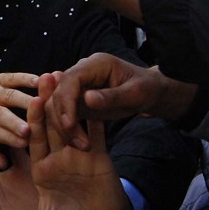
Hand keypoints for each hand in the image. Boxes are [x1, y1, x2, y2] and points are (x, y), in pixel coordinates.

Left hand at [0, 71, 35, 168]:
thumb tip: (2, 165)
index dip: (8, 138)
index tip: (25, 144)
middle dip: (14, 122)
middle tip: (29, 130)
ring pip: (10, 95)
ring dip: (25, 101)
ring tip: (42, 106)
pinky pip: (13, 77)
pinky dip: (26, 78)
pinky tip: (40, 81)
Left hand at [12, 74, 130, 209]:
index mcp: (42, 168)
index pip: (34, 141)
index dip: (31, 122)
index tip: (28, 101)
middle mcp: (58, 156)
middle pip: (51, 124)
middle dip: (47, 101)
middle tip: (46, 77)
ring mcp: (78, 153)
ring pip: (72, 122)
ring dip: (69, 100)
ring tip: (66, 77)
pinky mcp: (98, 153)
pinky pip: (97, 132)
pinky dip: (95, 115)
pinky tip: (93, 95)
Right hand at [47, 55, 198, 148]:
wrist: (150, 92)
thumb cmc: (147, 89)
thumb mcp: (135, 94)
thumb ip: (113, 96)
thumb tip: (87, 98)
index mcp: (96, 64)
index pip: (71, 79)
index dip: (66, 101)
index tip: (70, 124)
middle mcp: (82, 72)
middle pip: (59, 93)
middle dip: (64, 118)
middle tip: (78, 142)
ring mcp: (78, 86)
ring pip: (58, 105)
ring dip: (64, 127)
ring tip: (82, 145)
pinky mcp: (78, 100)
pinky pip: (65, 114)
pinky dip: (68, 129)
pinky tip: (79, 143)